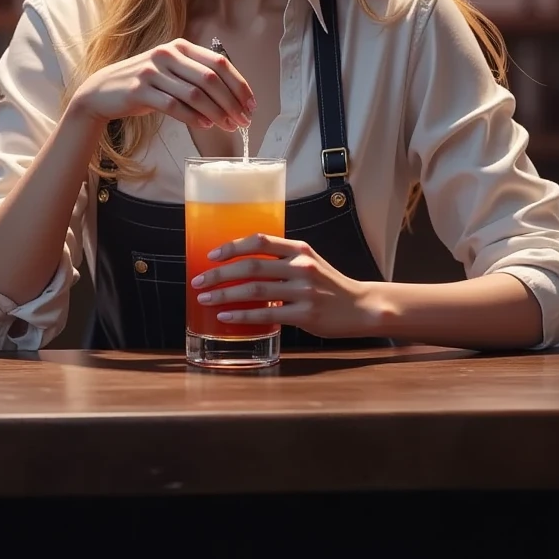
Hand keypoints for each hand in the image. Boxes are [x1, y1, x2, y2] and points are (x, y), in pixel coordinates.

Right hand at [72, 38, 254, 131]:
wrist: (102, 91)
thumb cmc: (145, 84)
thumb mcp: (171, 71)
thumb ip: (197, 76)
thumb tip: (233, 99)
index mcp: (180, 46)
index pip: (219, 63)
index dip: (239, 85)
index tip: (251, 105)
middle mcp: (168, 54)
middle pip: (211, 79)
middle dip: (231, 102)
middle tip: (242, 121)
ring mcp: (152, 71)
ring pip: (195, 94)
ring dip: (216, 113)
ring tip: (227, 126)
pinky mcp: (139, 90)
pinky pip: (173, 106)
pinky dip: (193, 117)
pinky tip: (205, 125)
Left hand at [191, 233, 374, 338]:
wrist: (360, 306)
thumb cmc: (328, 284)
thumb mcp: (308, 262)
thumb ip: (281, 260)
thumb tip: (242, 264)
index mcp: (299, 249)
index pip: (260, 241)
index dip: (233, 247)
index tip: (211, 255)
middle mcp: (300, 266)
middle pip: (251, 266)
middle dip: (219, 274)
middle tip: (199, 281)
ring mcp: (303, 290)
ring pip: (254, 290)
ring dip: (225, 295)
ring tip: (205, 299)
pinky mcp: (305, 314)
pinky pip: (266, 314)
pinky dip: (242, 315)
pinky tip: (226, 318)